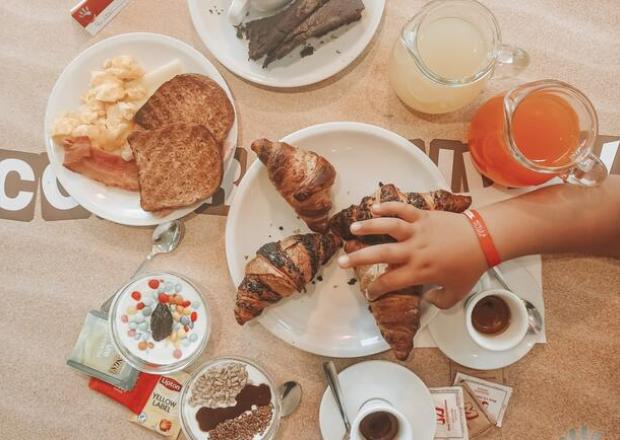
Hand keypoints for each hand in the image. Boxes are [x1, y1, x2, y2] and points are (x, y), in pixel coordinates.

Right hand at [337, 202, 487, 308]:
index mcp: (419, 272)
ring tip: (352, 229)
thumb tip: (427, 299)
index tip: (369, 293)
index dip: (376, 290)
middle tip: (341, 262)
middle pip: (380, 255)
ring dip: (368, 227)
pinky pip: (402, 209)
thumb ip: (440, 301)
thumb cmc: (469, 267)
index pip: (390, 283)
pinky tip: (374, 207)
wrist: (484, 240)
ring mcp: (417, 231)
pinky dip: (388, 206)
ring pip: (388, 227)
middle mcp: (413, 251)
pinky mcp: (423, 216)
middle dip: (358, 259)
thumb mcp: (457, 293)